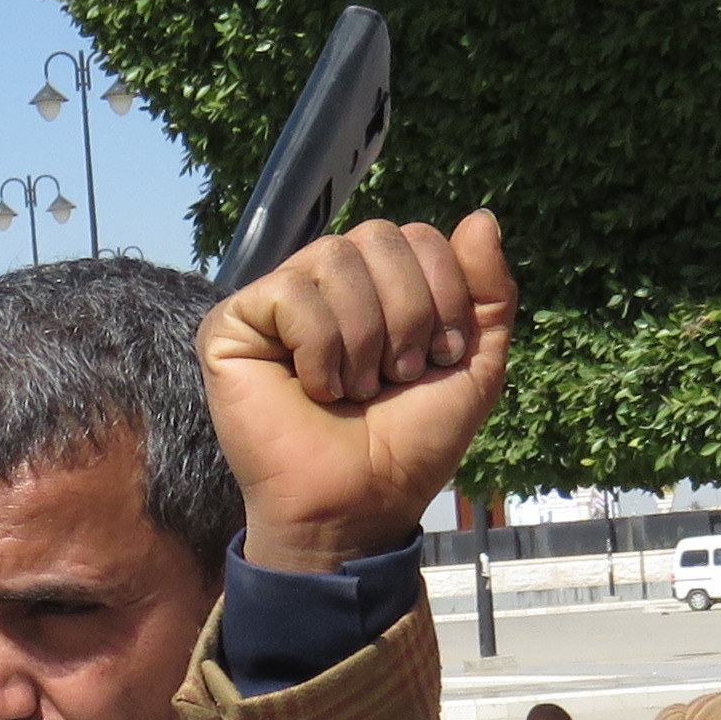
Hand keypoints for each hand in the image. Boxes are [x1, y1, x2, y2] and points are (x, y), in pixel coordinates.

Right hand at [199, 213, 520, 573]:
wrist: (358, 503)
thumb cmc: (408, 445)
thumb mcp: (474, 366)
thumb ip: (488, 291)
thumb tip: (482, 215)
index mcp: (379, 287)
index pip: (418, 235)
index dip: (442, 293)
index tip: (437, 360)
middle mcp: (326, 283)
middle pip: (378, 235)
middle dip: (406, 313)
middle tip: (393, 377)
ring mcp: (277, 301)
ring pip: (334, 257)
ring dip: (362, 339)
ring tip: (354, 389)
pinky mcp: (232, 324)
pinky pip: (290, 292)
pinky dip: (318, 348)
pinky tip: (313, 388)